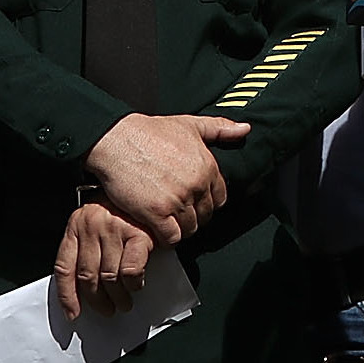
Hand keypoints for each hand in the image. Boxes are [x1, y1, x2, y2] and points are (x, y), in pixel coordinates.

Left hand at [55, 203, 156, 320]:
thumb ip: (86, 247)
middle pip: (88, 277)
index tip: (73, 313)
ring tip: (123, 302)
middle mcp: (91, 227)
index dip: (67, 296)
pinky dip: (133, 283)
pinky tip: (136, 285)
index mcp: (76, 225)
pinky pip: (131, 270)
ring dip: (118, 297)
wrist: (144, 178)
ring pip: (109, 278)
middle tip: (106, 310)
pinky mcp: (138, 232)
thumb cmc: (120, 205)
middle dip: (97, 301)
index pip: (64, 268)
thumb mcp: (94, 221)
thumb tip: (84, 289)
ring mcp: (114, 229)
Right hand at [84, 113, 249, 243]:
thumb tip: (246, 128)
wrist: (118, 139)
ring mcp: (177, 200)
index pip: (219, 199)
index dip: (206, 202)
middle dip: (193, 217)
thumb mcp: (190, 124)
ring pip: (189, 229)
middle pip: (204, 216)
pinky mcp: (156, 213)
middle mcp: (196, 184)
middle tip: (177, 214)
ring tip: (167, 222)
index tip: (193, 203)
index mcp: (208, 166)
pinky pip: (171, 238)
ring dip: (179, 228)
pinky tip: (156, 229)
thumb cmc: (151, 131)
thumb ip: (220, 128)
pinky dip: (165, 238)